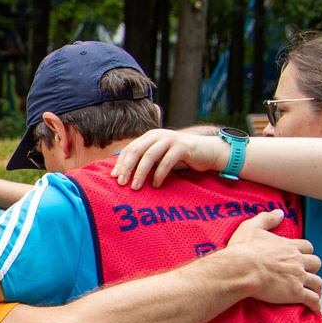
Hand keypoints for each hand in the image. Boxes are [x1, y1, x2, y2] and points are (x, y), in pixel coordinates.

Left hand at [112, 128, 226, 186]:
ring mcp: (170, 139)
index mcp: (149, 137)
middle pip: (136, 151)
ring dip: (140, 172)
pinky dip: (159, 174)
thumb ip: (146, 162)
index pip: (130, 149)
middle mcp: (157, 135)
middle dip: (127, 168)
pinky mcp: (182, 147)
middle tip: (121, 183)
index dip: (120, 163)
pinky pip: (167, 161)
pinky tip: (156, 185)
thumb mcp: (160, 157)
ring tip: (135, 187)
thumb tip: (125, 175)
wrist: (208, 151)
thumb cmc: (181, 157)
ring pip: (149, 155)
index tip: (113, 177)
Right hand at [221, 208, 321, 309]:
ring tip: (314, 293)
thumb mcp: (252, 227)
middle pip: (316, 263)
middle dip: (313, 268)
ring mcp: (298, 277)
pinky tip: (314, 310)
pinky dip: (315, 305)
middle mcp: (297, 261)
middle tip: (306, 274)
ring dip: (317, 287)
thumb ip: (267, 218)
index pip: (306, 247)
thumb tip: (279, 211)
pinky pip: (312, 300)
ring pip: (317, 282)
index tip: (300, 257)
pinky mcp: (296, 293)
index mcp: (288, 247)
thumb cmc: (243, 250)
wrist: (242, 269)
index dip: (305, 252)